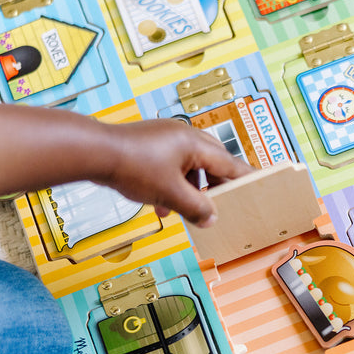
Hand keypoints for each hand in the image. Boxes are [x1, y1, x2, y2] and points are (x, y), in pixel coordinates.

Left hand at [102, 118, 252, 226]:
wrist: (95, 153)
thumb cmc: (132, 165)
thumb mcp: (170, 194)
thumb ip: (195, 208)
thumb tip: (210, 217)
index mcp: (195, 144)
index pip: (229, 164)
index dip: (244, 179)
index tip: (258, 186)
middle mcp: (183, 136)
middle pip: (210, 164)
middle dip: (214, 188)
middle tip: (222, 205)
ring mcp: (165, 139)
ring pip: (189, 168)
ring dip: (190, 190)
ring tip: (184, 211)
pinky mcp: (150, 145)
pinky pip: (171, 167)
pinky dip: (171, 186)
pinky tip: (161, 205)